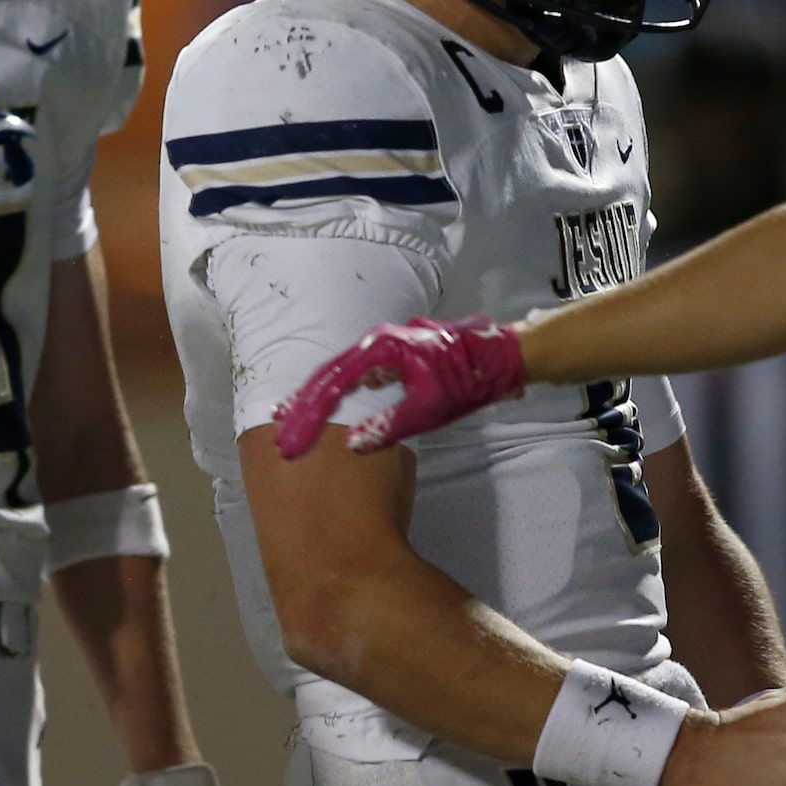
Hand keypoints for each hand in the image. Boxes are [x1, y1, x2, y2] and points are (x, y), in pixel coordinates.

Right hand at [273, 315, 525, 457]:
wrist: (502, 356)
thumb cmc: (467, 379)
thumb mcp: (428, 409)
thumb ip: (388, 425)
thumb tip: (352, 443)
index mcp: (379, 349)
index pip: (331, 385)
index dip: (308, 416)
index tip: (290, 442)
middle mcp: (376, 341)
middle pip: (328, 376)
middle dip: (303, 408)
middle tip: (283, 439)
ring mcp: (385, 346)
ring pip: (340, 373)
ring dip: (317, 399)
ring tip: (293, 423)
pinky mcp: (393, 355)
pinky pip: (356, 373)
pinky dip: (339, 392)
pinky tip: (328, 409)